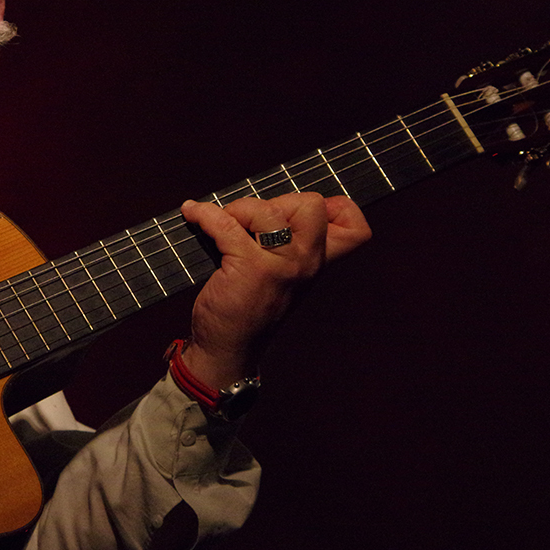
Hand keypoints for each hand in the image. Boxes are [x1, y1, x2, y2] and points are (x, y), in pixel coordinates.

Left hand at [179, 193, 370, 387]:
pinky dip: (205, 215)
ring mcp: (281, 266)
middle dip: (276, 200)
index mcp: (318, 263)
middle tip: (251, 222)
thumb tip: (267, 203)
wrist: (228, 349)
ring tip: (222, 223)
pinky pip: (227, 224)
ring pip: (268, 210)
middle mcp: (307, 263)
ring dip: (239, 209)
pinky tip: (193, 214)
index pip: (356, 230)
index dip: (334, 207)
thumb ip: (291, 246)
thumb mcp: (284, 277)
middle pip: (311, 205)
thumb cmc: (250, 306)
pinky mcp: (250, 269)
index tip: (296, 213)